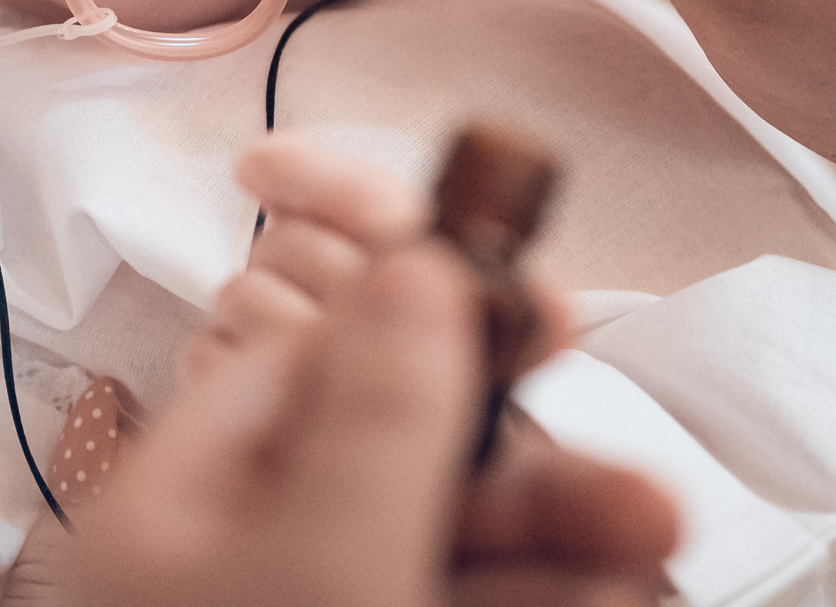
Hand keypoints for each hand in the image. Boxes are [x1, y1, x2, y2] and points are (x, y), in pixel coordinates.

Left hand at [56, 135, 675, 606]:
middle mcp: (236, 532)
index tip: (549, 299)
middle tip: (651, 501)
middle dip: (535, 460)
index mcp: (183, 487)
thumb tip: (420, 260)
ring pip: (445, 523)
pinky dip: (533, 579)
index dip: (438, 306)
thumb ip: (372, 417)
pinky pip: (454, 580)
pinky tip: (608, 583)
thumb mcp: (310, 567)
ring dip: (556, 525)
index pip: (315, 336)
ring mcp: (302, 579)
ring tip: (652, 544)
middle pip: (405, 439)